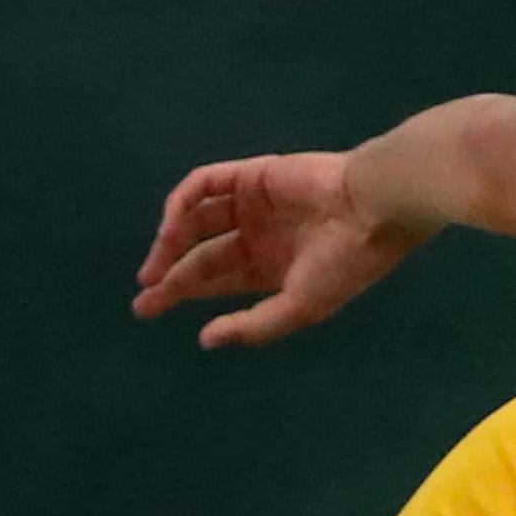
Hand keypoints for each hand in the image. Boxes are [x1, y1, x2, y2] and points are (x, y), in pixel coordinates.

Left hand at [131, 151, 426, 348]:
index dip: (182, 292)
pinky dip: (182, 203)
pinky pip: (205, 185)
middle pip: (202, 255)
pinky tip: (170, 228)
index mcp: (274, 268)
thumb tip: (205, 340)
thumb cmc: (344, 263)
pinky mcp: (251, 175)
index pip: (217, 280)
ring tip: (154, 269)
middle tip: (143, 297)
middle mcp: (260, 236)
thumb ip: (253, 325)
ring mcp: (254, 204)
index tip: (147, 308)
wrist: (371, 209)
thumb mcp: (299, 307)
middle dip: (170, 275)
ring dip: (171, 242)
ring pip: (198, 221)